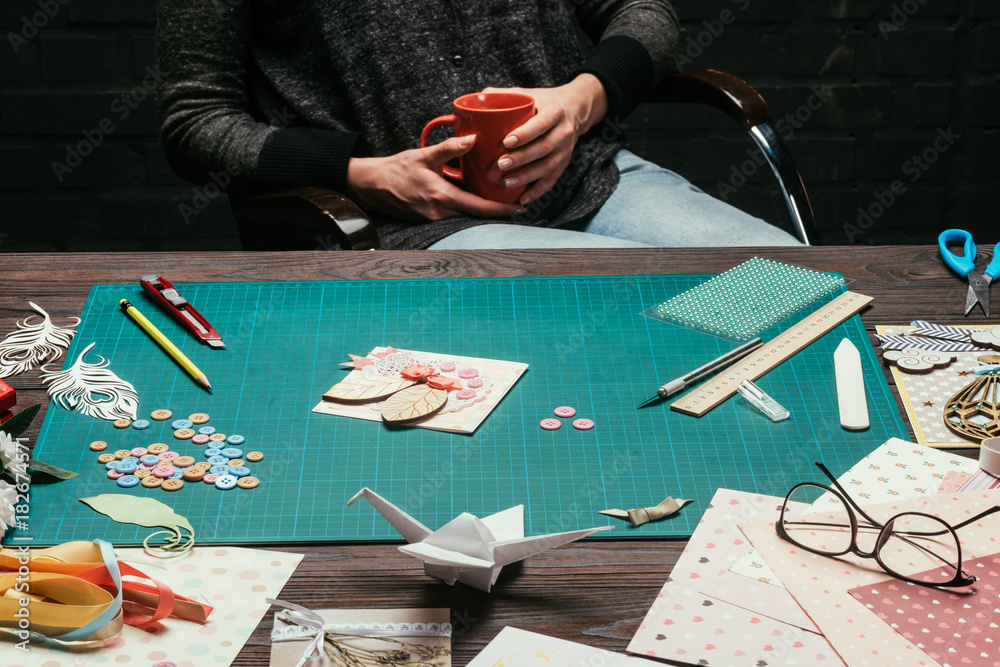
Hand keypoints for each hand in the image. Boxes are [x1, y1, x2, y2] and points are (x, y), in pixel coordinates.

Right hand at [346, 135, 525, 221]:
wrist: (371, 185)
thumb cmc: (395, 170)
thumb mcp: (424, 155)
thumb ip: (450, 148)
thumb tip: (473, 138)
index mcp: (441, 197)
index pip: (480, 207)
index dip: (502, 210)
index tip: (520, 208)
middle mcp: (439, 212)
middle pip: (476, 214)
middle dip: (497, 209)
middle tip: (516, 200)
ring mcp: (433, 219)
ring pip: (465, 215)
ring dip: (482, 208)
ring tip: (500, 197)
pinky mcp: (428, 219)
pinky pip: (454, 214)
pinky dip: (466, 207)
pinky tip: (474, 197)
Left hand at [485, 74, 607, 205]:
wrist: (572, 110)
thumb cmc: (542, 103)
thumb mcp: (527, 94)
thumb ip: (502, 96)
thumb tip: (474, 100)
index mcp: (555, 111)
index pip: (541, 124)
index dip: (524, 134)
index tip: (506, 142)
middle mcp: (564, 131)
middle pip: (543, 148)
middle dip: (521, 158)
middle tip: (500, 164)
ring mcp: (566, 150)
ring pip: (547, 167)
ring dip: (526, 177)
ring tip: (506, 182)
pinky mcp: (564, 164)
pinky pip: (551, 181)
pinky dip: (537, 192)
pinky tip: (523, 199)